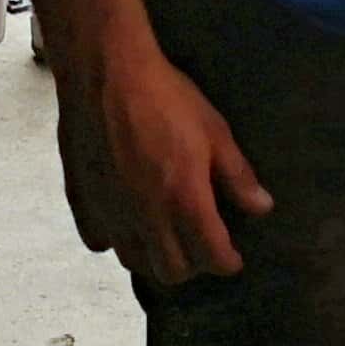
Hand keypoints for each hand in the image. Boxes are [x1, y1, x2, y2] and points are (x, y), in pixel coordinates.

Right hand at [55, 37, 271, 285]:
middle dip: (193, 265)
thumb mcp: (215, 132)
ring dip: (155, 257)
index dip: (227, 262)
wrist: (105, 74)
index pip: (211, 256)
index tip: (232, 258)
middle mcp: (146, 219)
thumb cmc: (166, 99)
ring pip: (135, 262)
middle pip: (172, 271)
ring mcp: (110, 214)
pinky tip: (126, 219)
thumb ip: (237, 177)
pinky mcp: (83, 203)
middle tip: (201, 245)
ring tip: (166, 237)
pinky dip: (117, 239)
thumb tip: (261, 208)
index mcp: (184, 202)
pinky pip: (100, 241)